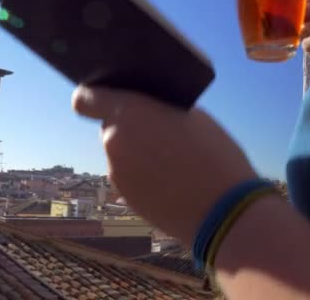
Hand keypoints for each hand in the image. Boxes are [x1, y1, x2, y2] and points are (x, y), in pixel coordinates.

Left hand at [72, 86, 256, 242]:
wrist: (222, 211)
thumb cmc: (214, 156)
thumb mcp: (193, 117)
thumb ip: (160, 109)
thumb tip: (149, 113)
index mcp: (128, 112)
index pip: (87, 98)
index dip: (95, 97)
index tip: (108, 100)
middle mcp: (113, 141)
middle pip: (112, 127)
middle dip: (132, 128)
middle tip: (163, 134)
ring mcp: (116, 172)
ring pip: (122, 154)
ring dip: (139, 154)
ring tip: (173, 162)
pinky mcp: (126, 197)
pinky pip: (130, 177)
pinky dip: (144, 176)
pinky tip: (171, 181)